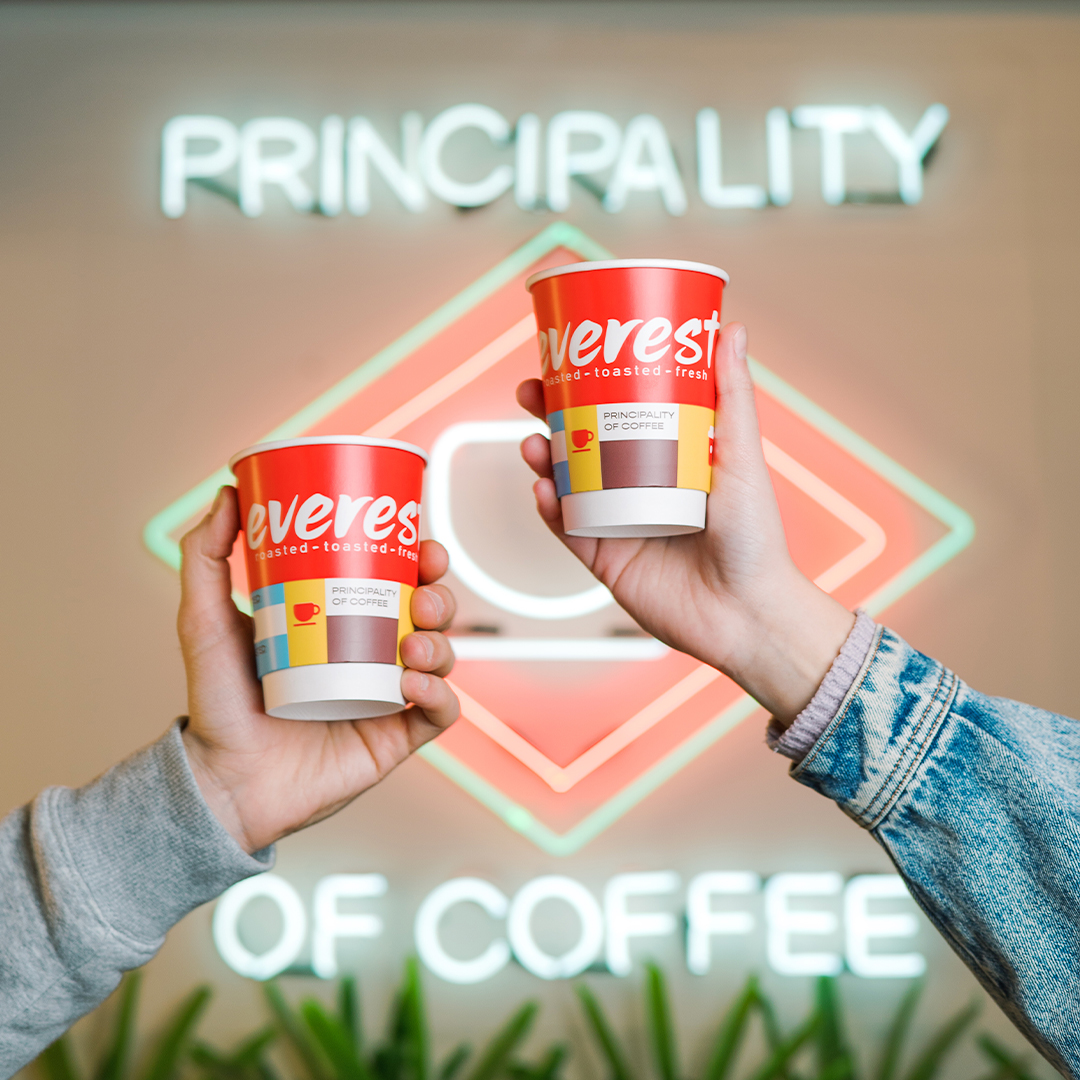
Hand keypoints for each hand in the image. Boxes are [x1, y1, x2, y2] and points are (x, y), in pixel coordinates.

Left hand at [177, 487, 458, 853]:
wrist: (221, 777)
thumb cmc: (217, 702)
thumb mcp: (205, 619)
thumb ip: (205, 556)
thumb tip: (228, 492)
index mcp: (347, 624)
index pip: (400, 582)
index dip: (424, 559)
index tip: (420, 543)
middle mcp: (376, 657)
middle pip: (432, 615)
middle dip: (441, 596)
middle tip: (421, 592)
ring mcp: (390, 699)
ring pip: (443, 658)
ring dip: (442, 642)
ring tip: (411, 644)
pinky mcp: (397, 739)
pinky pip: (440, 713)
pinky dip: (440, 694)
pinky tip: (411, 683)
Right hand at [517, 322, 853, 723]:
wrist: (746, 614)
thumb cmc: (755, 537)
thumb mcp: (741, 458)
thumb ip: (733, 397)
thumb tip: (731, 328)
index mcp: (666, 459)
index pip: (617, 412)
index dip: (587, 386)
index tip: (566, 358)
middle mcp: (635, 488)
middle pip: (580, 443)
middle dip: (549, 416)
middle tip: (531, 392)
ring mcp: (616, 523)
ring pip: (565, 482)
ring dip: (541, 458)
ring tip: (530, 442)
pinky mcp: (604, 559)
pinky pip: (567, 529)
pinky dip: (550, 508)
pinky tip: (542, 488)